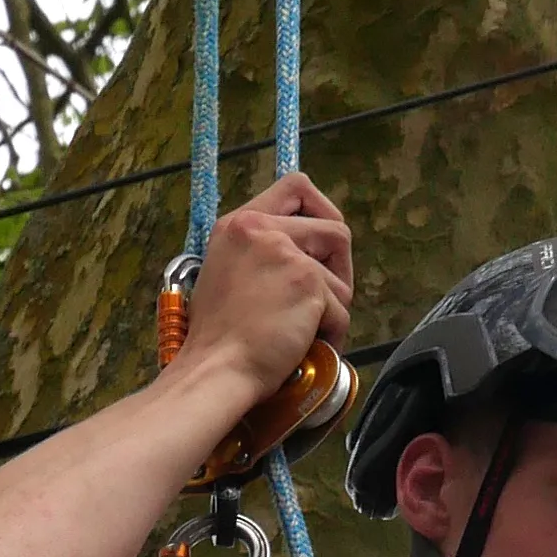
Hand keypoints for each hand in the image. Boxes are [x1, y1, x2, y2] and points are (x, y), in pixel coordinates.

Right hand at [176, 168, 352, 404]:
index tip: (320, 242)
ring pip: (341, 273)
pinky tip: (306, 348)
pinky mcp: (308, 285)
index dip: (320, 208)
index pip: (295, 185)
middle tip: (322, 299)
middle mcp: (262, 230)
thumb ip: (259, 251)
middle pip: (334, 228)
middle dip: (338, 268)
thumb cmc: (217, 338)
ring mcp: (287, 255)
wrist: (215, 370)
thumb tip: (302, 254)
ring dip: (333, 305)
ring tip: (305, 329)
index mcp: (239, 224)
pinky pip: (340, 310)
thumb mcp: (225, 272)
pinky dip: (331, 335)